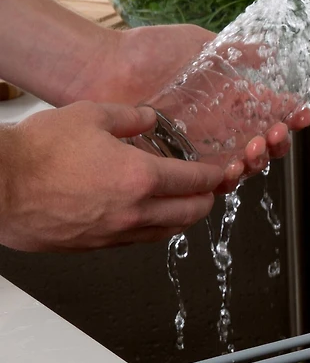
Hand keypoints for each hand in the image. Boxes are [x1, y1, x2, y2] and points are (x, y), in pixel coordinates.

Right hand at [0, 102, 223, 251]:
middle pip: (190, 214)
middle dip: (206, 201)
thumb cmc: (36, 151)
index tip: (220, 173)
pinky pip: (138, 240)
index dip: (213, 177)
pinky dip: (153, 228)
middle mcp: (135, 211)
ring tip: (185, 205)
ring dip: (183, 218)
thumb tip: (150, 118)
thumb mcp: (88, 115)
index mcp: (140, 177)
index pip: (194, 182)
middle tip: (210, 192)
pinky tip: (149, 217)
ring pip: (166, 231)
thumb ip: (128, 117)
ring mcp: (116, 234)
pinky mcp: (96, 246)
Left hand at [79, 24, 309, 188]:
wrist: (103, 70)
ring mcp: (204, 146)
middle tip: (274, 134)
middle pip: (264, 143)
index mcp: (230, 98)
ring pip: (245, 163)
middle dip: (277, 142)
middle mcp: (221, 125)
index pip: (270, 110)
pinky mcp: (183, 164)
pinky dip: (229, 178)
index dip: (290, 115)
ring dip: (258, 160)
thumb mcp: (198, 43)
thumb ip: (236, 50)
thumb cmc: (146, 52)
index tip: (302, 114)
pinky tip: (232, 168)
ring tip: (254, 149)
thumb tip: (270, 50)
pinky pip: (214, 180)